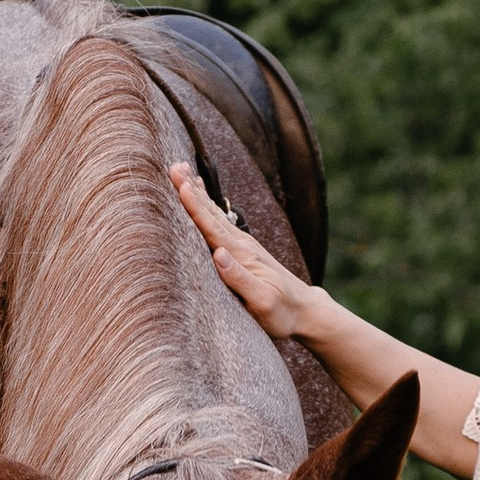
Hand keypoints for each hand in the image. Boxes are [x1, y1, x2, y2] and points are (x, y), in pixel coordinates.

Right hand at [171, 165, 323, 343]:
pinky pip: (219, 222)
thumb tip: (218, 254)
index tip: (181, 186)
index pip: (213, 228)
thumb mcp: (262, 302)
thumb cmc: (282, 312)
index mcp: (242, 256)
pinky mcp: (243, 249)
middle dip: (192, 190)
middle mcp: (242, 245)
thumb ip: (240, 279)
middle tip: (174, 167)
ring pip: (214, 214)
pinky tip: (201, 195)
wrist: (305, 309)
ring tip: (182, 171)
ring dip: (197, 192)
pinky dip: (207, 205)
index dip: (195, 208)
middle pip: (211, 213)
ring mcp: (243, 245)